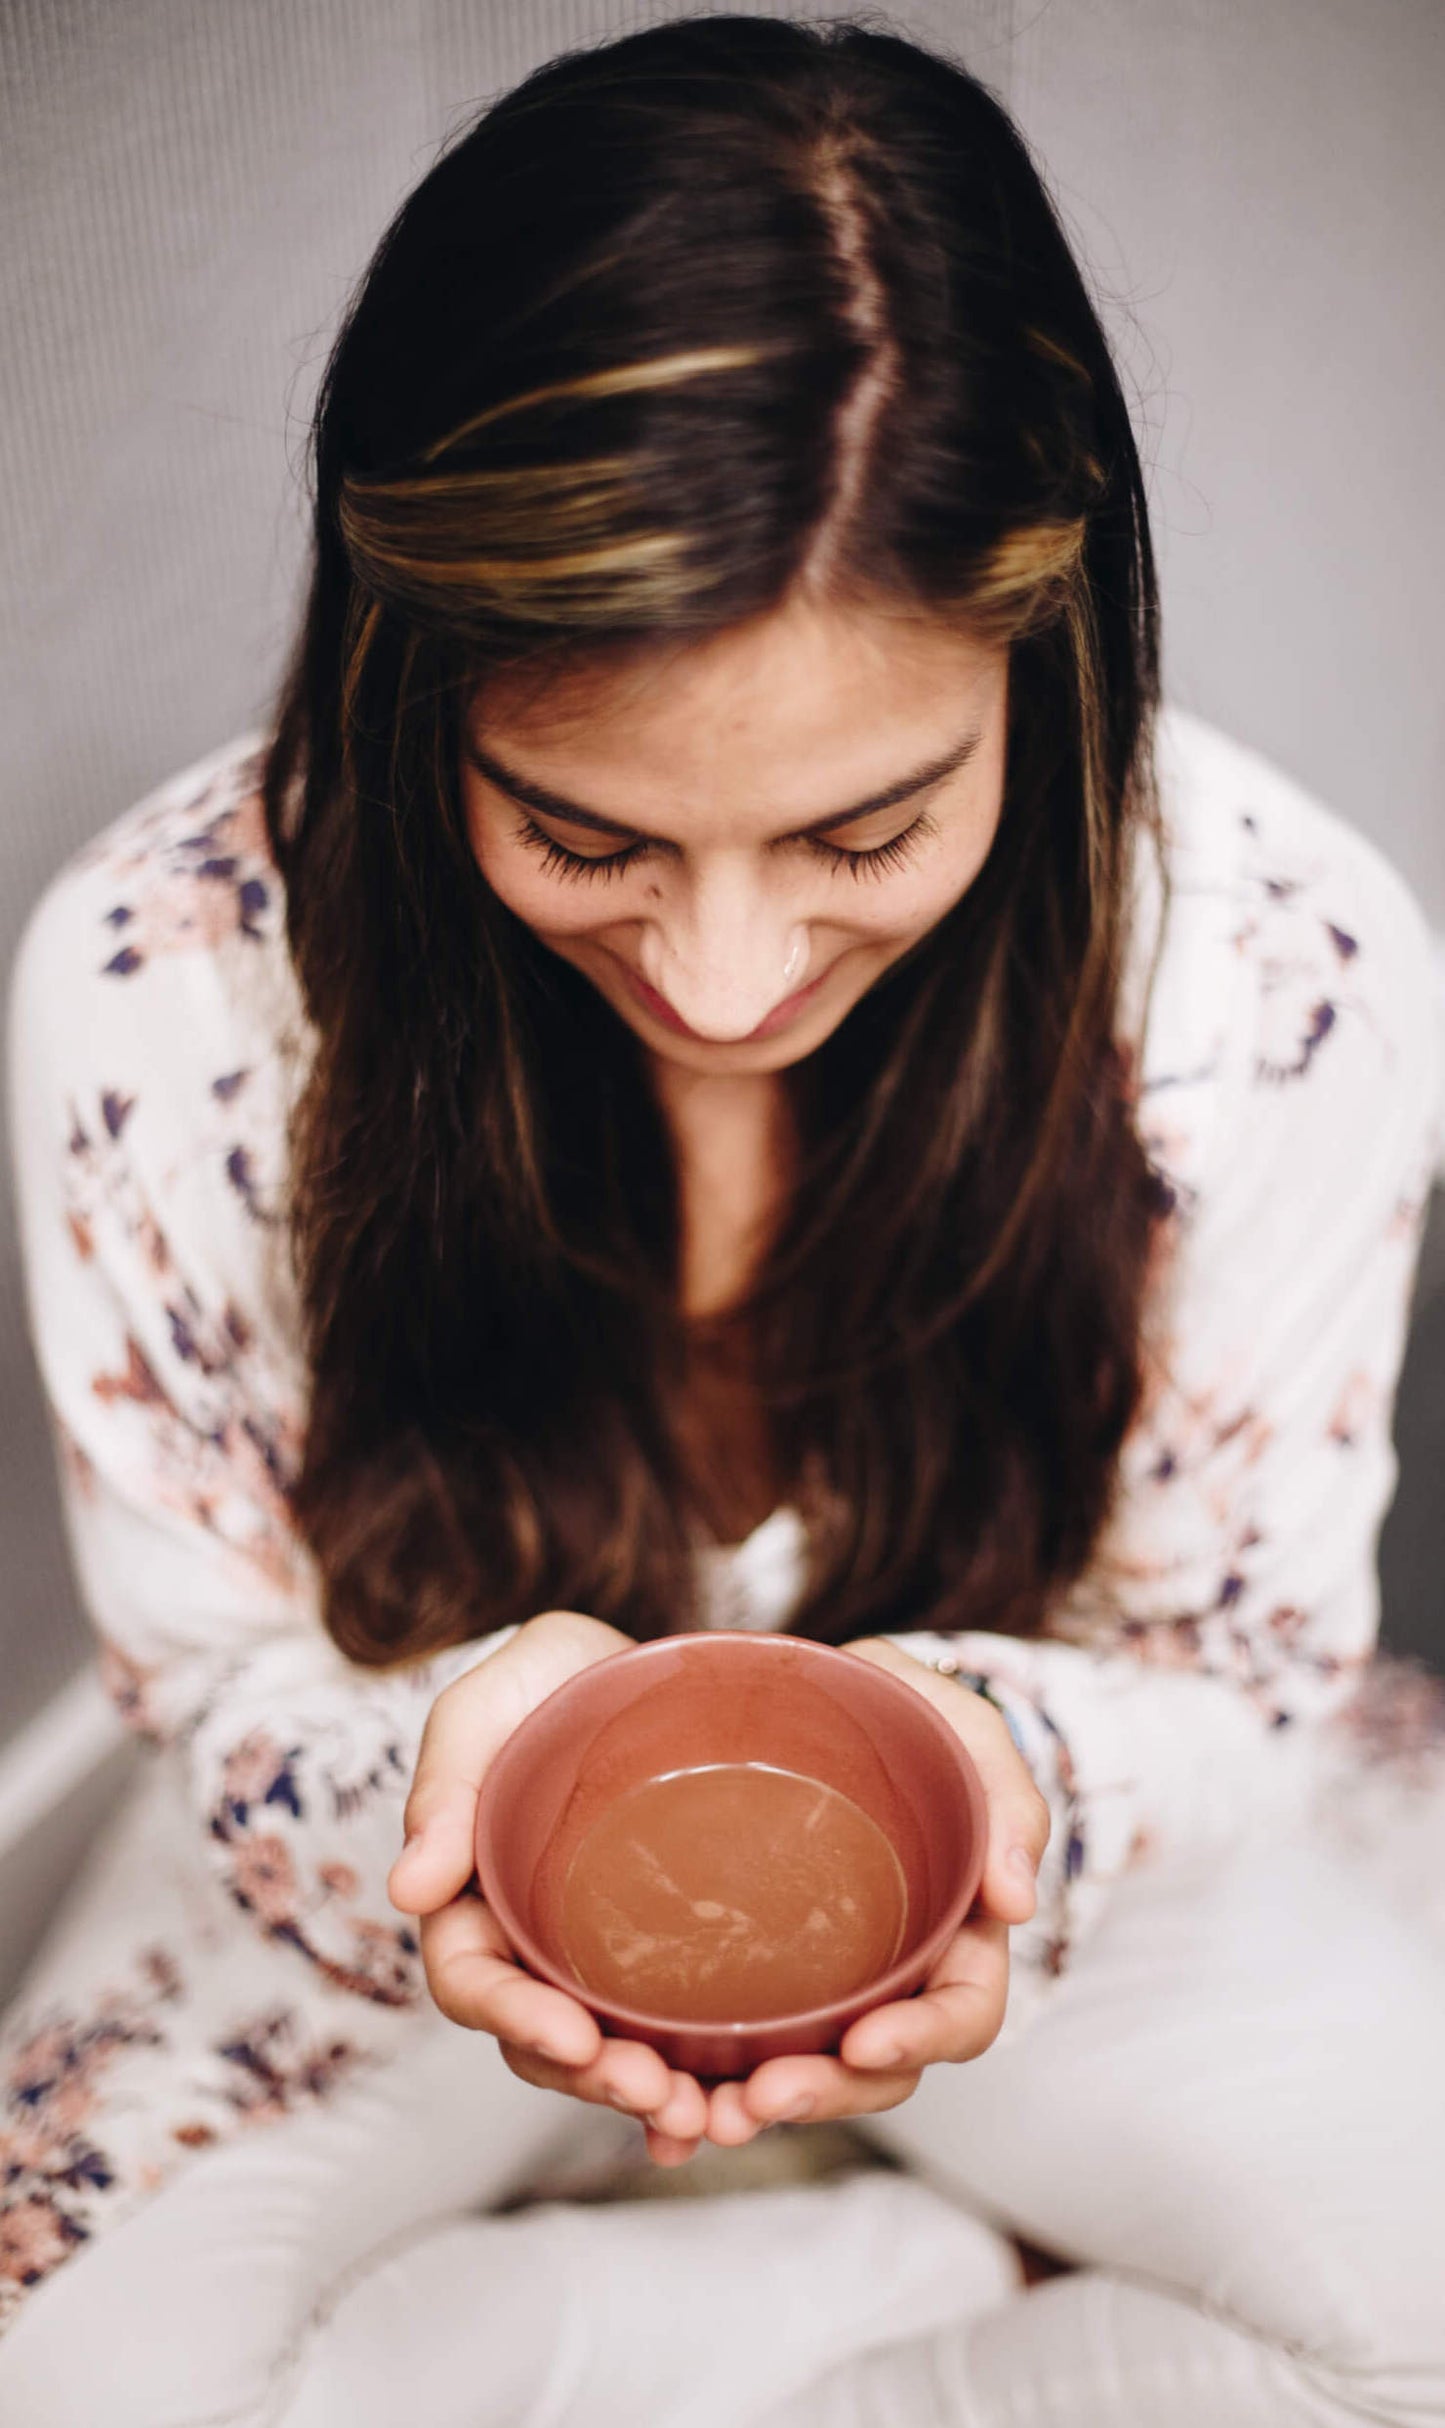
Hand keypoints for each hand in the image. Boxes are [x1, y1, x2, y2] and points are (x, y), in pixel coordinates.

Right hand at [385, 1611, 712, 2166]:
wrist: (656, 1664)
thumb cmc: (554, 1677)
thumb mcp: (491, 1702)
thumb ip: (447, 1780)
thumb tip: (407, 1889)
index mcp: (472, 1896)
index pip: (473, 1981)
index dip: (514, 2019)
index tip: (574, 2038)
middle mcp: (533, 1946)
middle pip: (543, 2041)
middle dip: (592, 2081)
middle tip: (659, 2095)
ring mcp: (603, 1960)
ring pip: (610, 2055)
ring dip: (648, 2098)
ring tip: (704, 2117)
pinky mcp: (670, 1960)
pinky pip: (677, 2037)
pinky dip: (697, 2084)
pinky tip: (734, 2114)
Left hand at [699, 1637, 1050, 2148]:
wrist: (798, 1696)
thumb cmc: (893, 1709)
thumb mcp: (956, 1725)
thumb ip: (1004, 1790)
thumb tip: (1018, 1900)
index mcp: (955, 1931)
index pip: (963, 2013)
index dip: (922, 2039)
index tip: (864, 2044)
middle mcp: (888, 1975)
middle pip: (875, 2070)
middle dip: (825, 2096)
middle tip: (758, 2099)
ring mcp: (816, 1984)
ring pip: (799, 2074)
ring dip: (752, 2110)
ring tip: (697, 2118)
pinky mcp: (744, 1978)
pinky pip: (725, 2051)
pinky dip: (694, 2094)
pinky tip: (653, 2118)